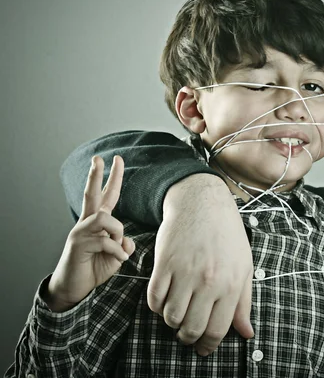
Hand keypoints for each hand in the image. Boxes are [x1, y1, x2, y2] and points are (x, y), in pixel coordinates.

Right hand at [46, 156, 134, 311]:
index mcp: (97, 222)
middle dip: (96, 174)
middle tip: (99, 158)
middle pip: (91, 193)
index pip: (106, 195)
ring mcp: (80, 231)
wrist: (74, 288)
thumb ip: (124, 244)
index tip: (116, 159)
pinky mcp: (78, 244)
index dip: (113, 177)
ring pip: (105, 218)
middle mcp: (87, 222)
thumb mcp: (117, 255)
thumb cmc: (94, 268)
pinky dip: (117, 251)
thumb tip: (127, 240)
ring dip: (117, 232)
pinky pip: (106, 241)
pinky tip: (119, 260)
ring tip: (118, 249)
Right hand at [147, 174, 253, 355]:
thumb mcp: (244, 266)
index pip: (218, 329)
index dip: (209, 345)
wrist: (203, 203)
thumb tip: (247, 333)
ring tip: (178, 313)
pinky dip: (157, 306)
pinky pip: (154, 299)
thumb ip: (243, 302)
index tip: (203, 349)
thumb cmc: (228, 235)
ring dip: (172, 321)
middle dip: (188, 338)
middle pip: (191, 328)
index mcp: (231, 283)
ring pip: (170, 317)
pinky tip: (165, 298)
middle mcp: (208, 280)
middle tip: (187, 334)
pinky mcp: (164, 263)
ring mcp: (185, 272)